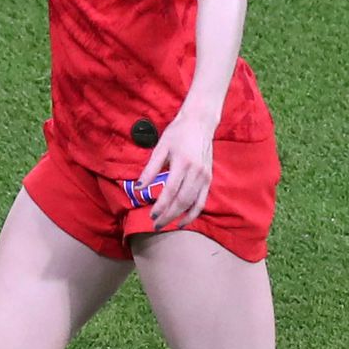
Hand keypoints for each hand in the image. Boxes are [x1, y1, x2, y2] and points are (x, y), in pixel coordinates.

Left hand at [140, 110, 215, 231]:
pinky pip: (202, 201)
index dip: (161, 206)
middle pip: (182, 201)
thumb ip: (150, 169)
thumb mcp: (160, 147)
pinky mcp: (209, 179)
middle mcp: (196, 171)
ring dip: (180, 217)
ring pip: (193, 204)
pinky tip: (183, 220)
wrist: (200, 123)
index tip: (151, 215)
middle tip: (156, 225)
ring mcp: (205, 176)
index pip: (170, 190)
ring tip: (167, 225)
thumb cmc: (177, 134)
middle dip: (168, 215)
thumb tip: (139, 188)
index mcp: (183, 163)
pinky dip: (194, 213)